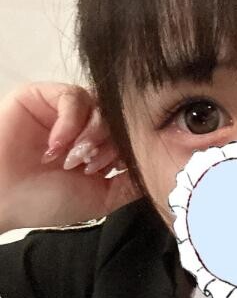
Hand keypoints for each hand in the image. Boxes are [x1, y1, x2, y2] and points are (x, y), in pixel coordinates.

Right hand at [0, 81, 142, 231]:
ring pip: (100, 104)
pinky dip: (71, 122)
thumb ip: (130, 184)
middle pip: (119, 116)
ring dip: (93, 133)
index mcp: (97, 148)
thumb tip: (158, 171)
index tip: (110, 173)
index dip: (127, 151)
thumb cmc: (43, 202)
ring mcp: (63, 110)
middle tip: (92, 166)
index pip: (129, 134)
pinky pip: (73, 96)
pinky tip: (57, 146)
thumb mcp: (100, 199)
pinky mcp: (41, 95)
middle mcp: (83, 126)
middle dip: (112, 143)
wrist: (0, 198)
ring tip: (75, 159)